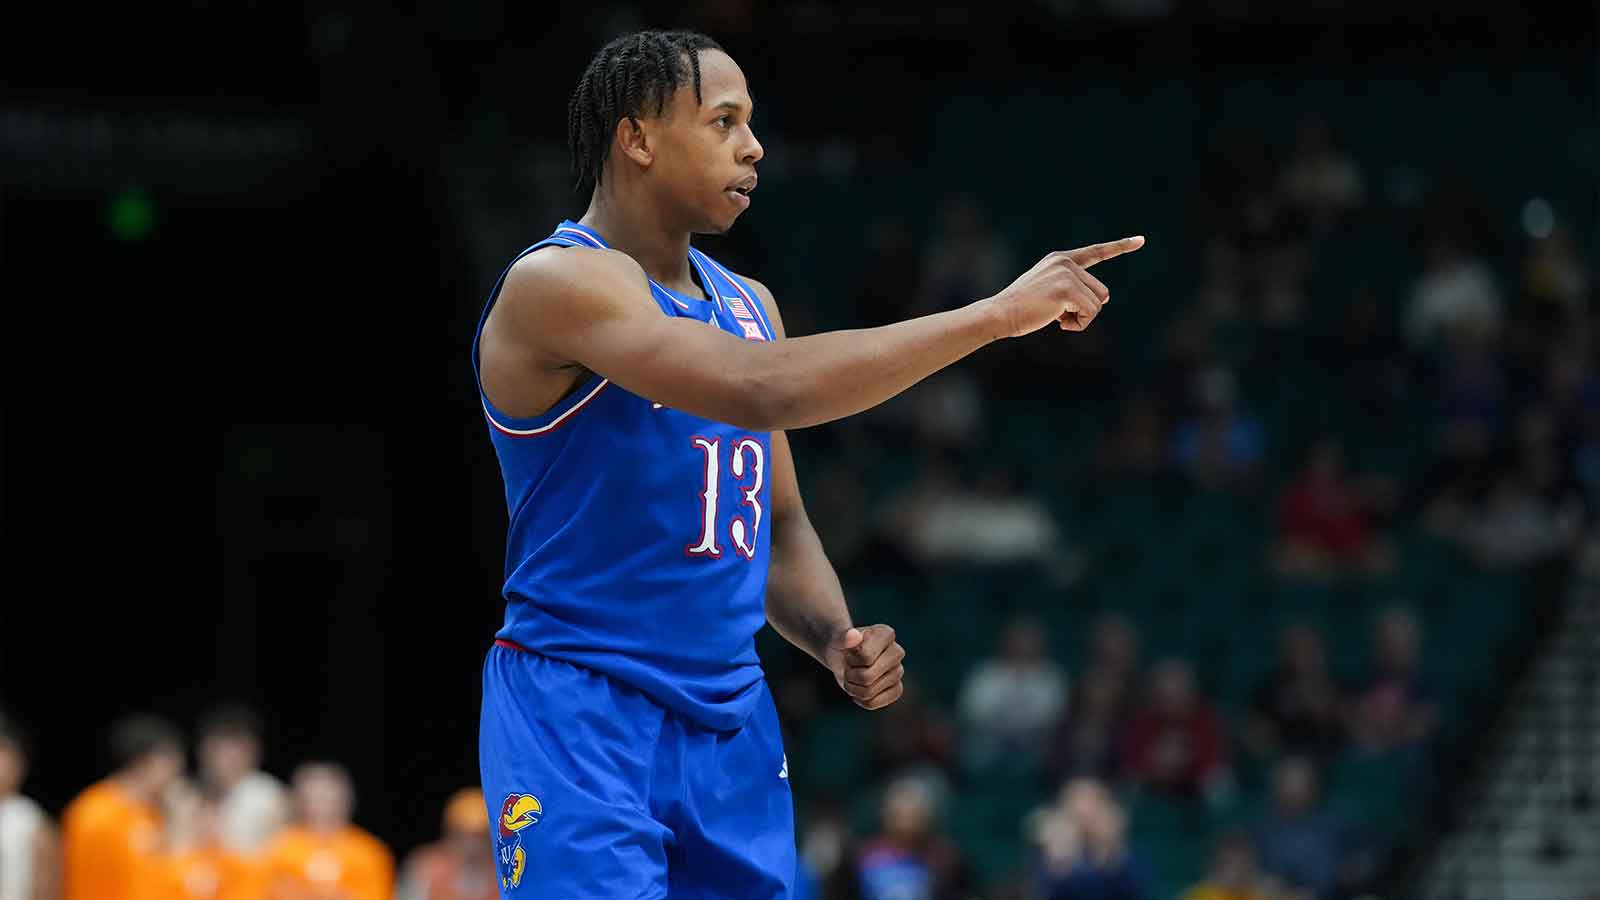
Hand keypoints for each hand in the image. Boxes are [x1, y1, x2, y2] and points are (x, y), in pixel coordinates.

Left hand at [823, 624, 904, 709]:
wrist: (842, 655)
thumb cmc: (840, 644)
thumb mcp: (835, 638)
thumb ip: (842, 636)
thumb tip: (854, 635)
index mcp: (886, 634)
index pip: (866, 657)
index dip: (851, 659)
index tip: (850, 651)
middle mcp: (897, 652)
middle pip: (867, 677)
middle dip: (850, 675)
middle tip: (849, 666)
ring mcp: (899, 671)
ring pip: (869, 691)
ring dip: (852, 687)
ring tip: (852, 676)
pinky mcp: (897, 689)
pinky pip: (874, 703)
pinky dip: (860, 700)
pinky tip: (858, 689)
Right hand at [988, 236, 1144, 336]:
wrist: (1000, 313)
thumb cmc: (1023, 309)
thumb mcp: (1049, 293)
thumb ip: (1074, 290)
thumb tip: (1104, 299)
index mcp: (1060, 259)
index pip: (1096, 252)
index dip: (1120, 246)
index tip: (1141, 240)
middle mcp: (1065, 262)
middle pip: (1101, 291)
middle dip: (1086, 309)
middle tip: (1060, 316)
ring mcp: (1066, 273)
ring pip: (1098, 303)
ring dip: (1083, 318)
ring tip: (1058, 319)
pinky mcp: (1067, 288)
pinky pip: (1091, 312)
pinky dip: (1080, 324)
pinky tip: (1059, 324)